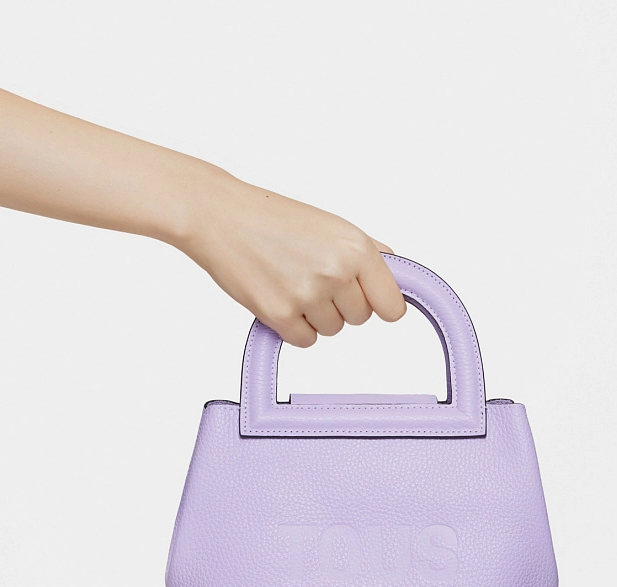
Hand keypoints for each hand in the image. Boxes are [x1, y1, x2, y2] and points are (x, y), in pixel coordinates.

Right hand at [173, 165, 406, 347]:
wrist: (219, 216)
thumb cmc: (273, 218)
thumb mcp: (331, 225)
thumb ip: (367, 252)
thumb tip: (397, 277)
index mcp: (357, 249)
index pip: (392, 307)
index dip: (379, 305)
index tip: (366, 299)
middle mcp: (337, 273)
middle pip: (360, 319)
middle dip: (342, 306)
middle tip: (313, 278)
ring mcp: (308, 296)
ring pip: (332, 330)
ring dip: (316, 316)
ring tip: (292, 283)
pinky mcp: (279, 315)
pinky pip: (305, 340)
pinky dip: (294, 327)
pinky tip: (280, 298)